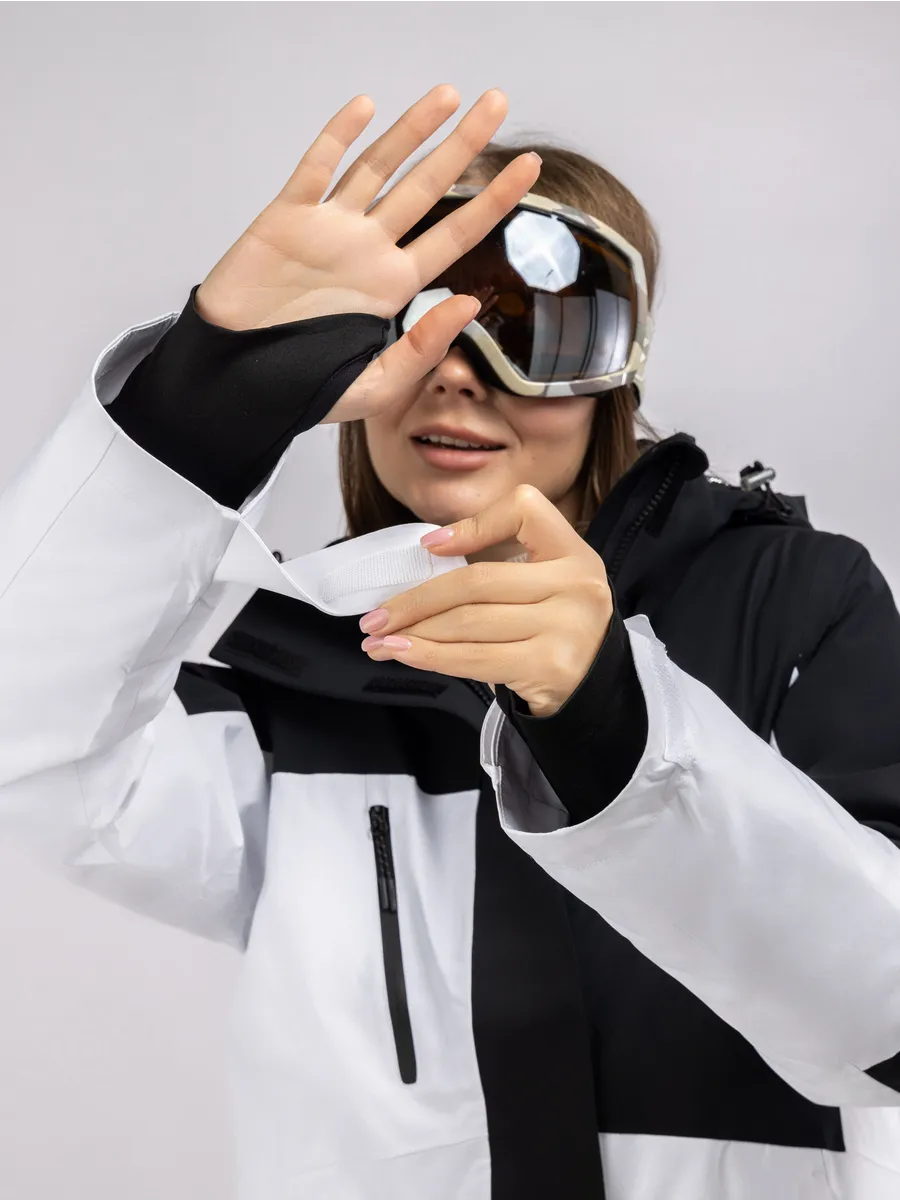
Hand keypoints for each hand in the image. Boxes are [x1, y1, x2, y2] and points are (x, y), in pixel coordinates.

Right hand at [194, 85, 540, 422]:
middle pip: (426, 186)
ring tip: (449, 95)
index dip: (493, 200)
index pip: (455, 234)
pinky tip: (366, 107)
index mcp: (394, 286)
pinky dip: (337, 137)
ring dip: (411, 129)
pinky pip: (316, 168)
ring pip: (378, 166)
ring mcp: (328, 228)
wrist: (236, 381)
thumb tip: (471, 304)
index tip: (530, 167)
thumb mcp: (374, 386)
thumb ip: (421, 349)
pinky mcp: (285, 218)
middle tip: (498, 101)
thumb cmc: (300, 390)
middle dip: (463, 144)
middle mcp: (368, 249)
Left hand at [358, 487, 613, 716]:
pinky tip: (402, 654)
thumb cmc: (553, 627)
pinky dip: (430, 657)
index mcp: (573, 551)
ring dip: (413, 633)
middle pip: (476, 582)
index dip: (472, 526)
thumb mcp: (544, 581)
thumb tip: (428, 553)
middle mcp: (576, 584)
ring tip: (379, 640)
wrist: (594, 686)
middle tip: (375, 617)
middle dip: (415, 600)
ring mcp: (565, 626)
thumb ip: (500, 562)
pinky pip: (474, 659)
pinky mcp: (548, 665)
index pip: (523, 511)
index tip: (428, 547)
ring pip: (468, 623)